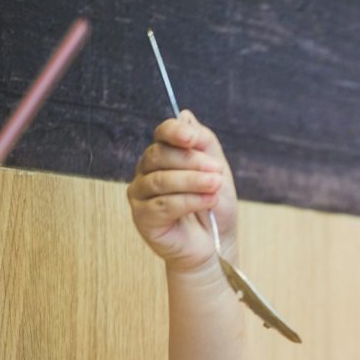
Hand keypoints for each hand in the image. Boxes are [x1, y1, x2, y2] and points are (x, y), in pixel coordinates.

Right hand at [126, 110, 238, 271]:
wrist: (215, 244)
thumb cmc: (214, 208)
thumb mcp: (217, 171)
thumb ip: (204, 144)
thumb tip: (186, 115)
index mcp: (163, 157)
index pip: (162, 134)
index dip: (175, 132)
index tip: (193, 138)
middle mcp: (146, 172)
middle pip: (161, 155)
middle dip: (192, 162)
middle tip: (218, 172)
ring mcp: (141, 195)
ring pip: (162, 180)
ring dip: (193, 181)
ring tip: (216, 186)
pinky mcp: (143, 218)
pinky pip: (163, 204)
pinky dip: (189, 201)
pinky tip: (208, 201)